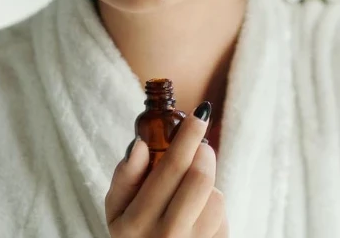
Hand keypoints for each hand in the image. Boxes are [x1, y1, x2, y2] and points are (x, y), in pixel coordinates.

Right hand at [105, 110, 227, 237]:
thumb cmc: (135, 232)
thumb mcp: (117, 210)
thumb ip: (125, 176)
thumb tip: (140, 144)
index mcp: (135, 222)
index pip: (172, 167)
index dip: (189, 136)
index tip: (200, 113)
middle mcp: (165, 236)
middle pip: (200, 178)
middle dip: (204, 154)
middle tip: (200, 147)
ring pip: (216, 198)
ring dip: (207, 187)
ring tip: (188, 194)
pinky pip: (222, 217)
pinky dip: (212, 208)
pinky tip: (197, 217)